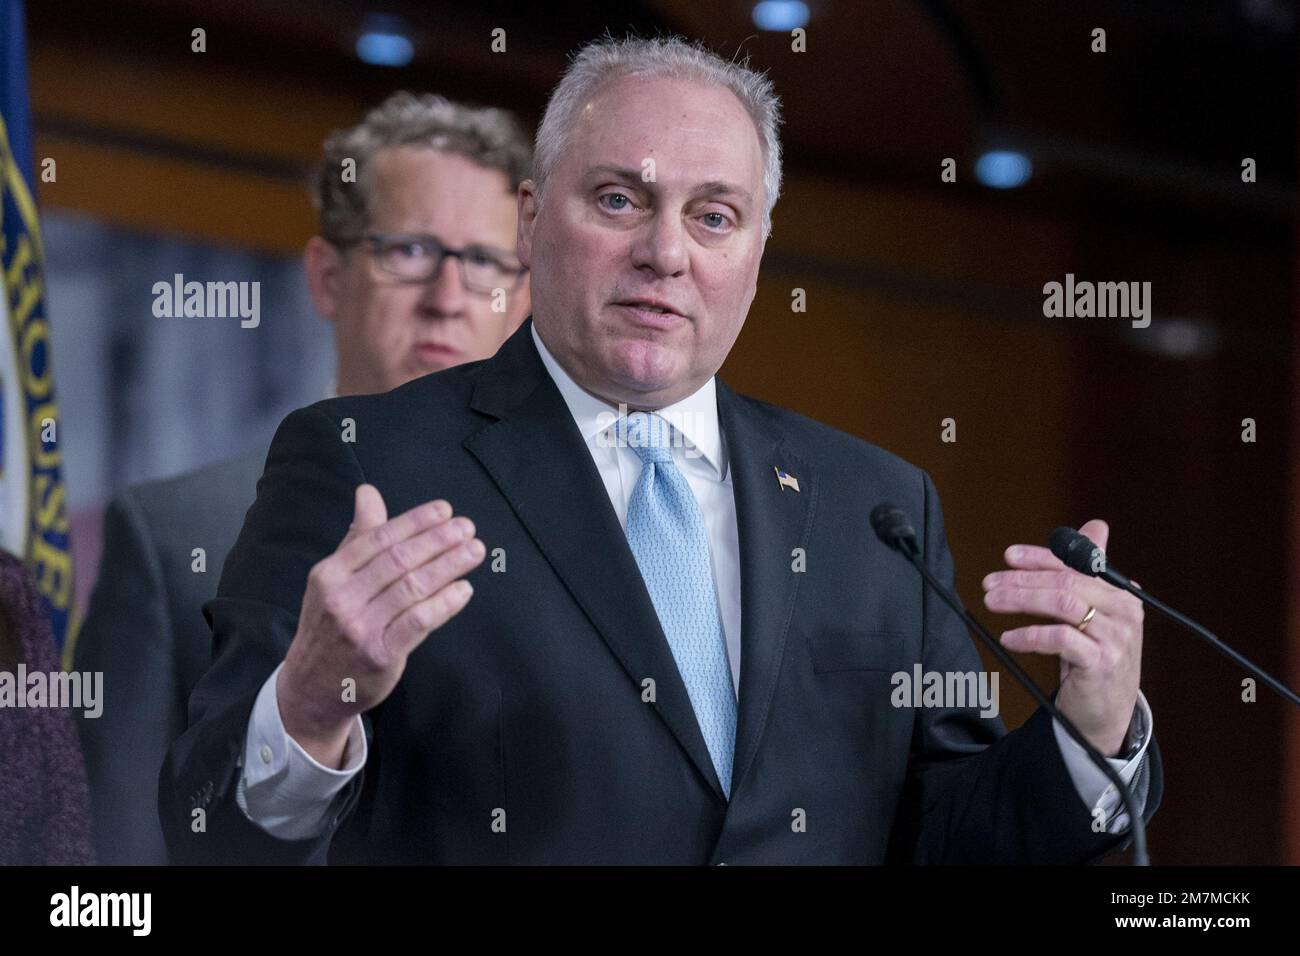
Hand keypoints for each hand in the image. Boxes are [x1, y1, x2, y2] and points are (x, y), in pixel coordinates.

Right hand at [277, 484, 485, 766]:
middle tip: (468, 528)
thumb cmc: (330, 626)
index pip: (379, 538)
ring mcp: (360, 628)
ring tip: (474, 551)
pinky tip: (464, 590)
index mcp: (329, 574)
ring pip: (413, 587)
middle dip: (438, 540)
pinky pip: (419, 621)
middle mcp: (341, 598)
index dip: (415, 522)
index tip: (445, 510)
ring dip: (449, 565)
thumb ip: (358, 537)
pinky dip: (445, 603)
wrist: (312, 689)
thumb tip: (368, 492)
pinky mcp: (380, 654)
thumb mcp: (333, 581)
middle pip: (399, 560)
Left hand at [980, 519, 1141, 756]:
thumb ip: (1089, 572)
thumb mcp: (1096, 612)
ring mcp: (1115, 638)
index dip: (1041, 557)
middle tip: (990, 584)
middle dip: (1022, 580)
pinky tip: (1008, 639)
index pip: (1078, 564)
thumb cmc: (1096, 657)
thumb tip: (1095, 526)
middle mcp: (1123, 611)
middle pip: (1066, 581)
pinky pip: (1059, 639)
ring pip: (1061, 604)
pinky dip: (1029, 635)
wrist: (1110, 712)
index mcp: (1122, 593)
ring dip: (1021, 600)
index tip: (1009, 557)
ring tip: (992, 602)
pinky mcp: (1100, 663)